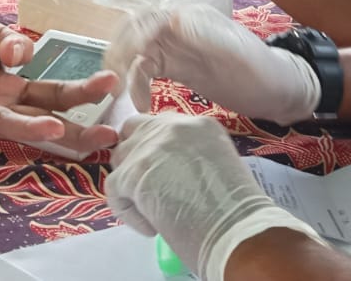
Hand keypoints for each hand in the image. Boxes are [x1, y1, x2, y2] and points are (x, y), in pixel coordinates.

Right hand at [106, 1, 319, 123]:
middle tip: (114, 78)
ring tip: (120, 94)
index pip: (150, 17)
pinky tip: (139, 104)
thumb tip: (171, 20)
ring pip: (136, 51)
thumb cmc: (260, 72)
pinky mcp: (173, 67)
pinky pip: (144, 70)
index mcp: (190, 17)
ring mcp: (174, 48)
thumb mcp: (235, 54)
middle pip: (135, 31)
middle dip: (121, 51)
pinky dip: (136, 84)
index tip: (134, 61)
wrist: (276, 93)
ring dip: (124, 68)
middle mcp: (177, 28)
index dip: (136, 36)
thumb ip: (203, 36)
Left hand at [108, 114, 323, 280]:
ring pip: (120, 158)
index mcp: (197, 123)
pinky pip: (114, 189)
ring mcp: (149, 147)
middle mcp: (171, 127)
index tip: (164, 173)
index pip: (161, 124)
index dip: (156, 150)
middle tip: (148, 185)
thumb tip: (167, 167)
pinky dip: (129, 212)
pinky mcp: (132, 172)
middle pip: (133, 130)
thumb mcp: (220, 162)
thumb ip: (192, 154)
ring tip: (153, 209)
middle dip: (135, 156)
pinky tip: (152, 226)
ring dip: (130, 184)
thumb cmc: (236, 208)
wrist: (235, 227)